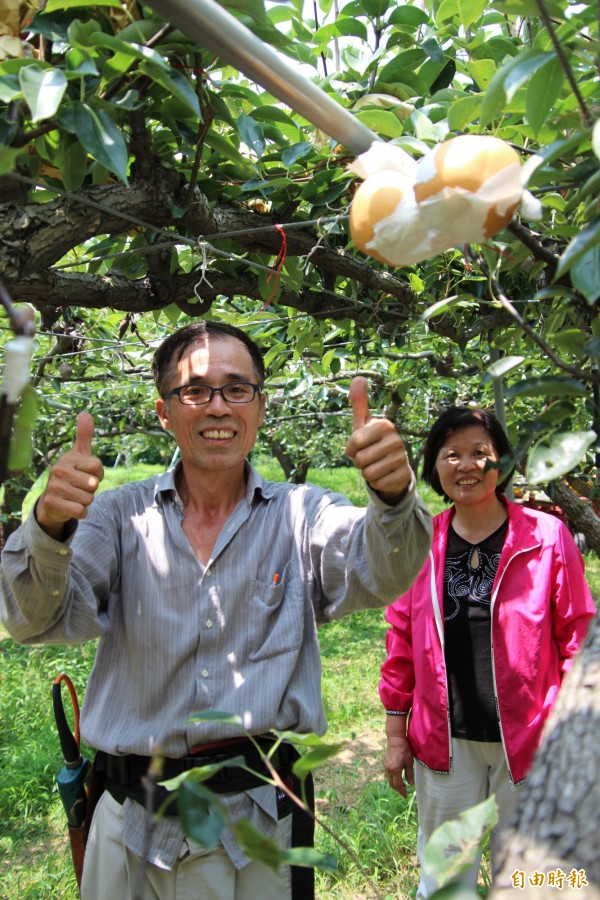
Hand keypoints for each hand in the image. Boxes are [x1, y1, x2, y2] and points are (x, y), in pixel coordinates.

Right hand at [36, 412, 103, 538]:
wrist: (53, 500)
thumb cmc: (72, 474)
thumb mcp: (79, 455)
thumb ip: (84, 436)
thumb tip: (85, 413)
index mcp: (68, 458)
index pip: (97, 468)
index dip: (98, 474)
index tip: (87, 473)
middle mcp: (58, 470)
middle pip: (93, 484)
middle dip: (92, 490)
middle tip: (80, 487)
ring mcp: (54, 487)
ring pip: (88, 498)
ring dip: (86, 501)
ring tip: (75, 496)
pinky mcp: (53, 504)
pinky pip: (81, 510)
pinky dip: (81, 511)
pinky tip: (71, 506)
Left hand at [345, 376, 411, 503]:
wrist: (390, 465)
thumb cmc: (371, 441)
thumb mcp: (363, 423)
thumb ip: (359, 402)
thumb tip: (358, 377)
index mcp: (384, 425)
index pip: (354, 442)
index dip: (351, 449)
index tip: (359, 446)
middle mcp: (396, 440)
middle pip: (360, 460)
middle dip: (359, 462)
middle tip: (368, 457)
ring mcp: (403, 458)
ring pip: (369, 473)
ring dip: (367, 473)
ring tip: (375, 465)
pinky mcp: (405, 475)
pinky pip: (378, 483)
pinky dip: (376, 482)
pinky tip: (383, 474)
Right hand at [384, 737, 414, 798]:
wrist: (395, 740)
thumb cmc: (404, 750)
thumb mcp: (409, 762)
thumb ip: (409, 774)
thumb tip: (411, 784)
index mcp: (395, 770)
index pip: (398, 785)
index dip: (402, 791)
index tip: (406, 796)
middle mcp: (388, 769)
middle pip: (392, 784)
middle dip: (398, 789)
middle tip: (404, 792)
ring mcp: (385, 766)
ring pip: (389, 780)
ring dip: (394, 785)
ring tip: (401, 786)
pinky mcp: (385, 764)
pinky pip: (387, 775)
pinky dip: (392, 779)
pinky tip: (397, 778)